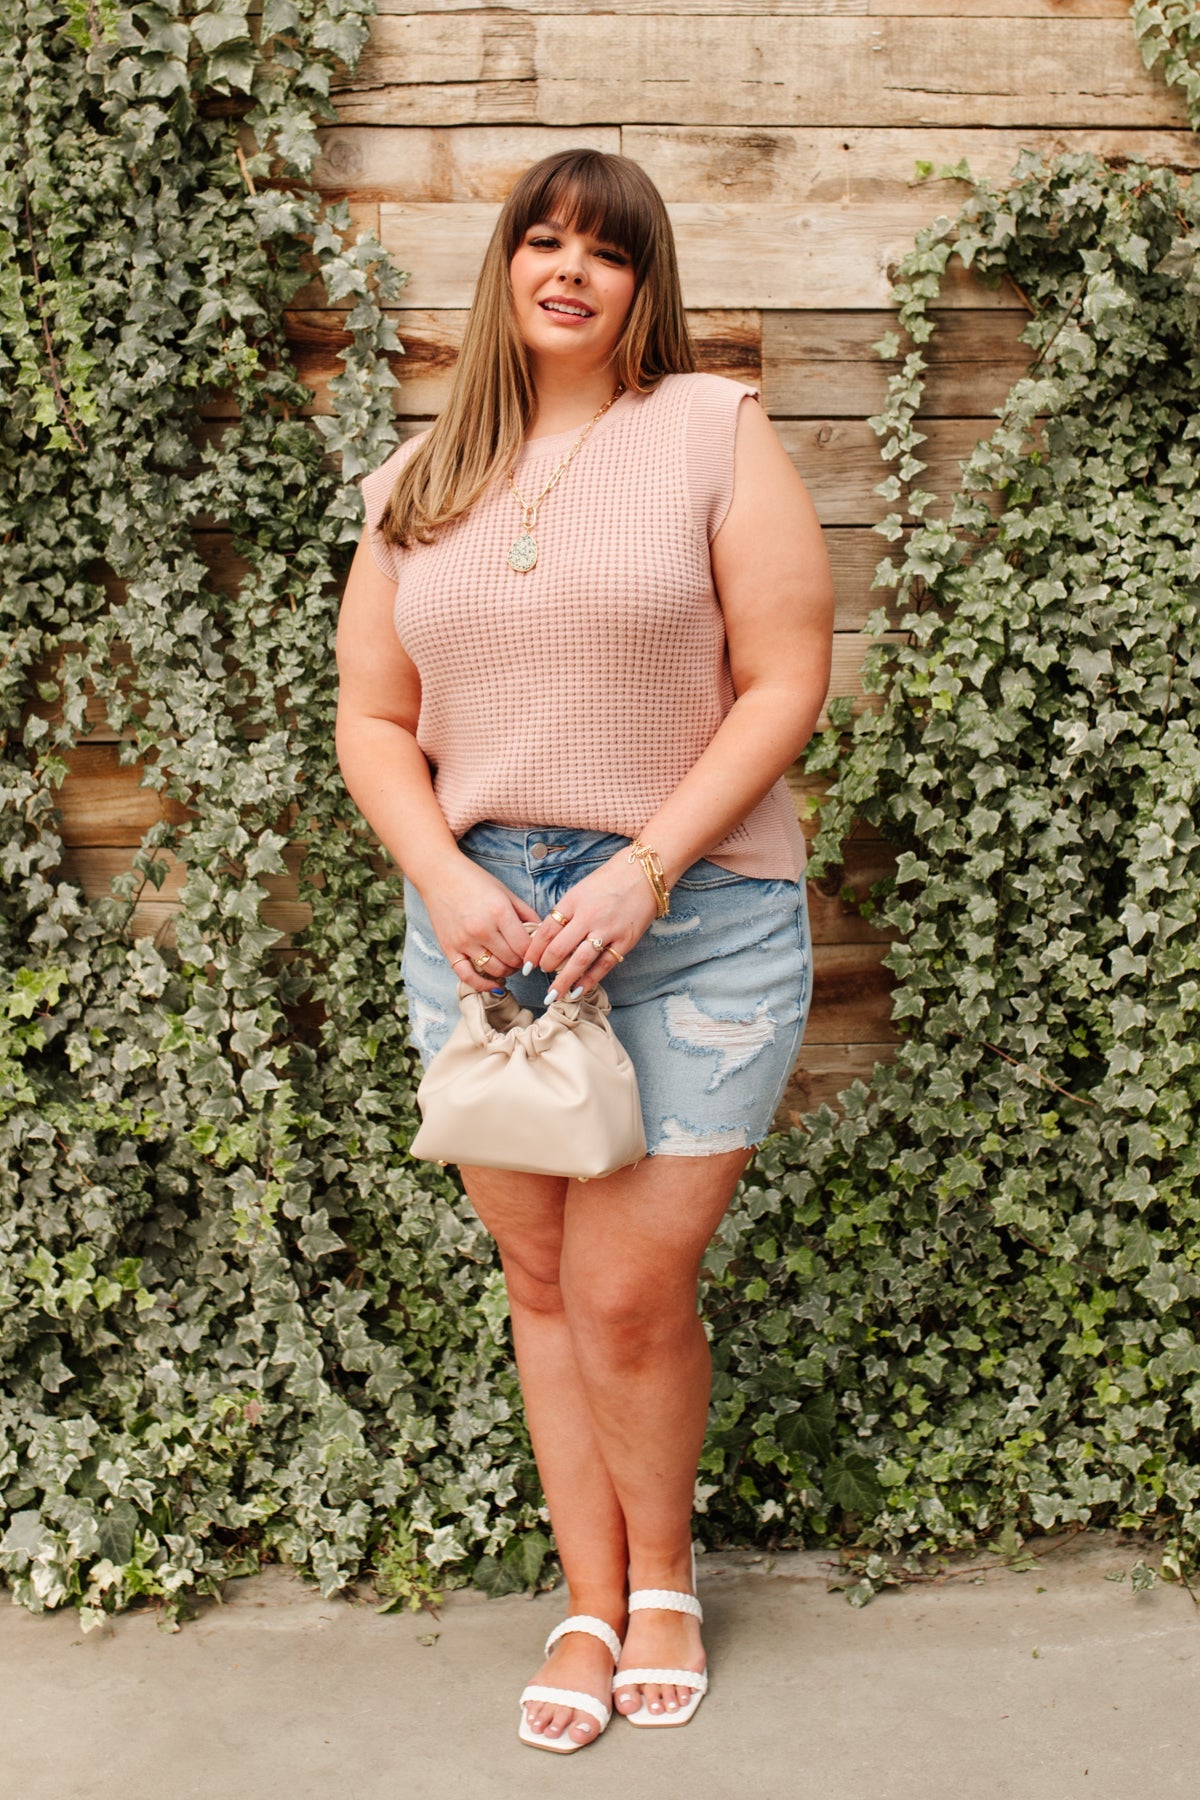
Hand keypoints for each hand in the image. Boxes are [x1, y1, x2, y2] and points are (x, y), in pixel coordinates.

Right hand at [419, 857, 541, 992]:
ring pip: (495, 970)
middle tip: (521, 956)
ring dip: (507, 971)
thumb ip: (527, 914)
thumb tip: (543, 934)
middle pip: (512, 960)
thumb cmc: (474, 880)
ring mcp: (464, 941)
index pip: (525, 947)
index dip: (534, 953)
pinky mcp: (449, 949)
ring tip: (509, 964)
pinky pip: (467, 976)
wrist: (438, 874)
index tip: (535, 952)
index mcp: (499, 912)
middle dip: (522, 962)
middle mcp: (482, 929)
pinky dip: (483, 985)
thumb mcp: (506, 892)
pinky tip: (494, 985)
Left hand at [524, 850, 658, 1000]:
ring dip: (563, 980)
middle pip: (559, 948)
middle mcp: (588, 916)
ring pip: (579, 961)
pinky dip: (589, 980)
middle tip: (538, 974)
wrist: (645, 873)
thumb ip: (566, 911)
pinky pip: (604, 965)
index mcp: (573, 901)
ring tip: (553, 995)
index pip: (546, 930)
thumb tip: (549, 937)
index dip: (533, 950)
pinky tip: (578, 990)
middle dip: (545, 965)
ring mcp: (607, 930)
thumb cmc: (610, 879)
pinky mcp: (625, 940)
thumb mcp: (581, 889)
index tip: (526, 963)